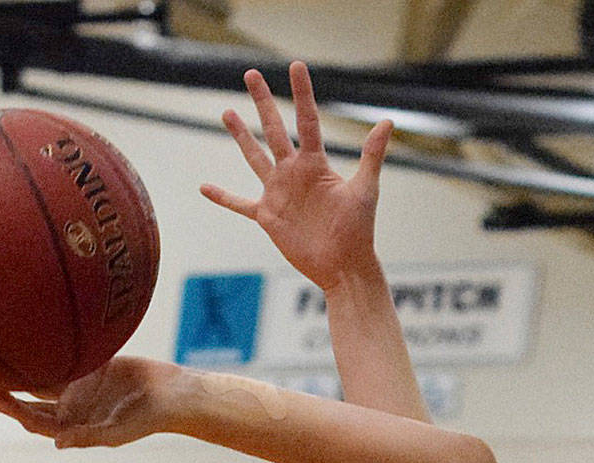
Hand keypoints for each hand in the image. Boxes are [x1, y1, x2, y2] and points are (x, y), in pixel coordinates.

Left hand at [0, 355, 183, 448]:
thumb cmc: (148, 418)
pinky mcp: (87, 368)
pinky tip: (18, 342)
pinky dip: (37, 354)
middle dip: (0, 396)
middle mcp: (69, 408)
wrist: (170, 395)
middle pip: (26, 402)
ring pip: (37, 381)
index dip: (8, 408)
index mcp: (71, 425)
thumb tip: (57, 444)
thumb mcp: (117, 430)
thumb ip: (87, 437)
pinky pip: (56, 360)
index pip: (31, 418)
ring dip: (13, 375)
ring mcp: (76, 388)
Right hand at [201, 60, 391, 290]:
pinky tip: (204, 187)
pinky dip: (223, 198)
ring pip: (255, 157)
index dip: (301, 93)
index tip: (296, 66)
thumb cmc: (359, 230)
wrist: (344, 266)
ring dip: (241, 136)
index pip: (306, 121)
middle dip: (263, 101)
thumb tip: (388, 121)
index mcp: (315, 164)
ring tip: (227, 113)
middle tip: (251, 74)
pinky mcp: (268, 217)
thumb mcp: (365, 190)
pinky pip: (240, 204)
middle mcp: (294, 172)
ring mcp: (279, 193)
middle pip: (274, 129)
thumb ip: (372, 155)